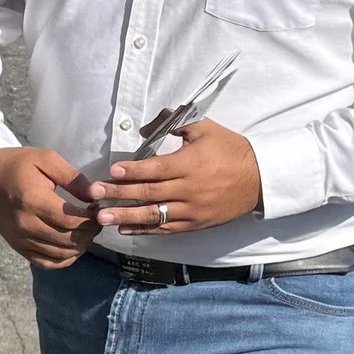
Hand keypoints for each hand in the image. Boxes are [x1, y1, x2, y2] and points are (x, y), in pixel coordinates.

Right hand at [0, 145, 99, 269]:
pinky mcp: (18, 247)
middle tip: (97, 221)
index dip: (91, 219)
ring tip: (87, 231)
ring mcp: (20, 239)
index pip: (71, 220)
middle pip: (68, 240)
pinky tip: (73, 247)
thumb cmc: (17, 165)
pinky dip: (64, 259)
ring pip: (60, 254)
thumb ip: (72, 177)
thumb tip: (95, 195)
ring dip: (80, 246)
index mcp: (33, 200)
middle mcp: (26, 224)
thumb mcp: (46, 159)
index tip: (99, 210)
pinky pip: (46, 263)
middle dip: (89, 232)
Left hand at [88, 118, 262, 235]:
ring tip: (102, 218)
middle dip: (119, 194)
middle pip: (149, 193)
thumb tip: (147, 124)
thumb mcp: (206, 128)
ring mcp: (193, 210)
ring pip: (155, 215)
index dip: (134, 170)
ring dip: (127, 216)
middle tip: (94, 195)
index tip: (112, 170)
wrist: (259, 178)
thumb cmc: (230, 149)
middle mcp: (190, 189)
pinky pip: (167, 228)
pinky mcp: (196, 224)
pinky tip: (125, 228)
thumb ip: (176, 123)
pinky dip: (145, 229)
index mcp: (191, 164)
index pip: (157, 169)